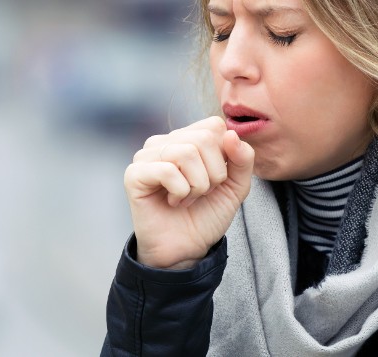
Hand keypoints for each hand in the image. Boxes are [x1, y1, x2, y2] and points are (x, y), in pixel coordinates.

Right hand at [123, 117, 254, 268]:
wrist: (187, 248)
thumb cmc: (207, 214)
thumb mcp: (236, 186)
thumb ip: (243, 159)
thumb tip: (231, 134)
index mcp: (188, 139)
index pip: (214, 125)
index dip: (225, 155)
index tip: (217, 179)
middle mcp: (165, 142)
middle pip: (203, 138)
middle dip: (213, 173)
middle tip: (202, 192)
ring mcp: (147, 156)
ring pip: (186, 153)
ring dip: (197, 185)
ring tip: (188, 198)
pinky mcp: (134, 174)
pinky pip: (167, 170)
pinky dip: (180, 191)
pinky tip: (174, 202)